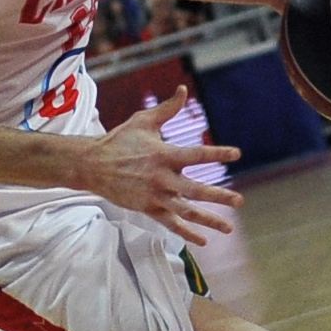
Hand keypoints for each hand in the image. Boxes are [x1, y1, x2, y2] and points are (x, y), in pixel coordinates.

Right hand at [79, 88, 242, 247]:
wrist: (91, 165)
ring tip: (228, 228)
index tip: (236, 154)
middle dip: (218, 196)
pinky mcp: (146, 208)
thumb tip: (183, 90)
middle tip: (239, 201)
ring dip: (208, 220)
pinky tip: (202, 240)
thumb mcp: (143, 121)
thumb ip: (167, 109)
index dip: (217, 154)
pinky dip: (186, 233)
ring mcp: (154, 195)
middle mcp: (161, 177)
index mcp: (163, 154)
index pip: (196, 155)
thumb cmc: (118, 140)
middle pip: (195, 190)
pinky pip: (170, 224)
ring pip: (186, 211)